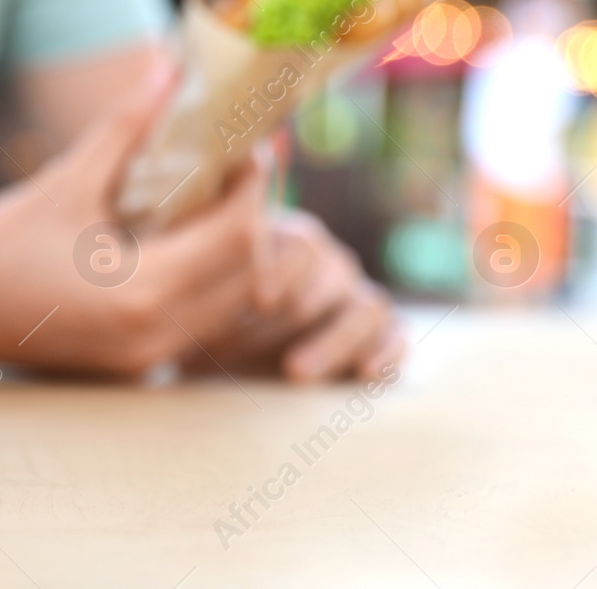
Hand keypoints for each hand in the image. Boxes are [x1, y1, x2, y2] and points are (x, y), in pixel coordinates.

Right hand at [0, 62, 275, 375]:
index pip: (237, 238)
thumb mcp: (67, 181)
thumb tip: (168, 70)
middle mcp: (154, 337)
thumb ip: (125, 126)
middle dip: (252, 219)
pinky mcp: (134, 367)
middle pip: (246, 275)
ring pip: (229, 306)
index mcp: (142, 293)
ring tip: (212, 205)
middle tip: (237, 173)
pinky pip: (198, 325)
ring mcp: (146, 361)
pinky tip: (181, 246)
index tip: (245, 149)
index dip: (253, 188)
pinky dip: (206, 285)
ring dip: (234, 257)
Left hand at [180, 208, 405, 382]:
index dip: (275, 272)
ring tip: (295, 373)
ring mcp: (359, 294)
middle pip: (325, 281)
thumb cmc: (211, 307)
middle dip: (282, 321)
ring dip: (330, 343)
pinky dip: (387, 352)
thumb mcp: (201, 281)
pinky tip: (365, 376)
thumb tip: (201, 221)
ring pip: (364, 308)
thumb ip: (205, 255)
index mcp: (292, 236)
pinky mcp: (381, 331)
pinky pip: (395, 335)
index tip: (255, 300)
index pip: (297, 244)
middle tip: (243, 353)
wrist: (233, 346)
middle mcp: (331, 261)